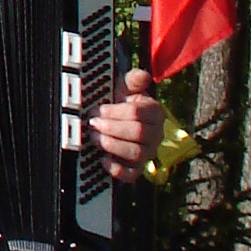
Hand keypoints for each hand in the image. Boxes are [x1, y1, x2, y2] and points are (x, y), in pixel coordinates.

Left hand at [89, 67, 162, 181]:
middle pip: (139, 132)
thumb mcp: (124, 89)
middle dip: (113, 127)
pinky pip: (131, 175)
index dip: (117, 111)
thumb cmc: (120, 104)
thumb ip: (133, 80)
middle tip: (94, 123)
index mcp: (154, 112)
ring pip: (137, 153)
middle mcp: (155, 134)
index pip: (139, 113)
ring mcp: (147, 153)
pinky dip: (116, 169)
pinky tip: (103, 159)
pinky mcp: (136, 169)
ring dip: (112, 145)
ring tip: (96, 138)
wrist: (115, 123)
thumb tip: (143, 75)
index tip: (100, 109)